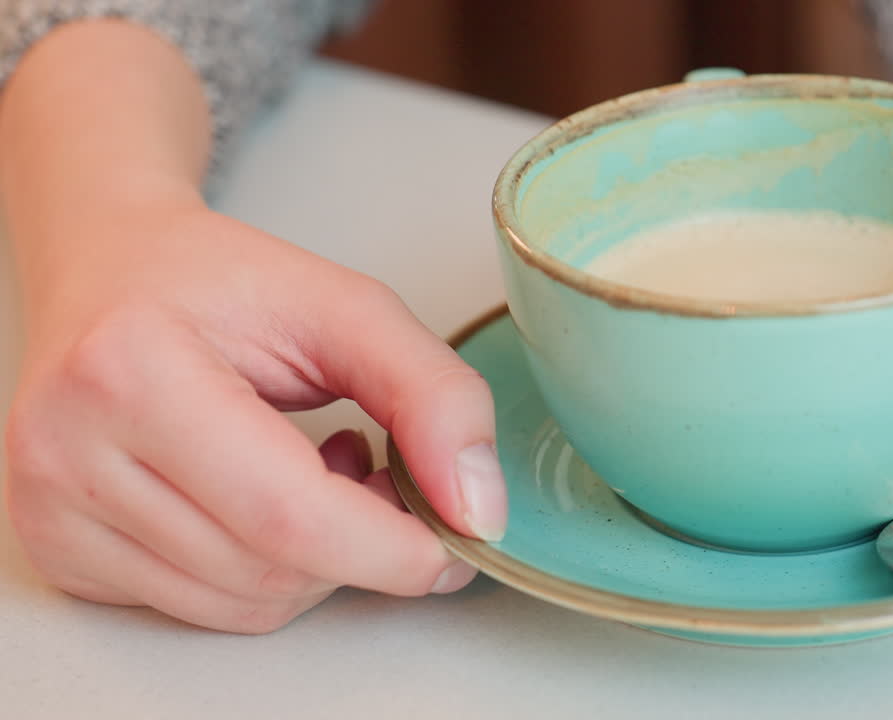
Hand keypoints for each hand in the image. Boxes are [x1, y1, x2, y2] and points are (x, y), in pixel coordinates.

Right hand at [4, 201, 506, 632]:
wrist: (107, 270)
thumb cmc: (218, 281)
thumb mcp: (345, 306)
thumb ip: (432, 394)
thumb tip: (477, 508)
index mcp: (134, 371)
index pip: (288, 518)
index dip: (393, 547)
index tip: (459, 535)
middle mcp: (69, 450)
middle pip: (272, 571)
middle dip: (361, 543)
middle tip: (379, 466)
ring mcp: (50, 509)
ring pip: (245, 604)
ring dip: (316, 557)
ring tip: (313, 465)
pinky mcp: (58, 547)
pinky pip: (205, 606)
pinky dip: (265, 568)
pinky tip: (263, 494)